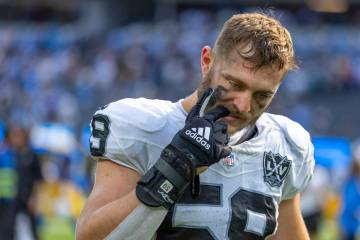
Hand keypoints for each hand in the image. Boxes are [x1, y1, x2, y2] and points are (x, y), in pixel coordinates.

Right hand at [136, 88, 230, 208]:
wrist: (180, 159)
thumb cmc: (180, 142)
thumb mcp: (187, 125)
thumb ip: (196, 115)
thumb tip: (201, 99)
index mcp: (204, 121)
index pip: (218, 112)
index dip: (222, 112)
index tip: (225, 111)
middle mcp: (212, 129)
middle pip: (224, 125)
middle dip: (221, 129)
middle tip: (215, 134)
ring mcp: (217, 141)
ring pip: (226, 137)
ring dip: (222, 139)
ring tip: (214, 144)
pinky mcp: (219, 152)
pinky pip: (228, 149)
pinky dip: (225, 150)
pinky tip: (220, 152)